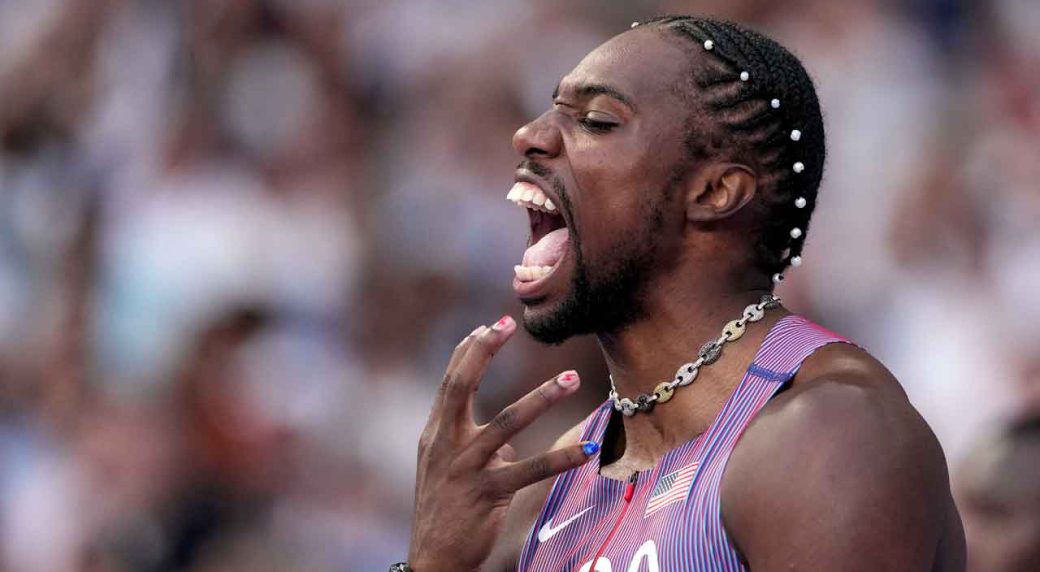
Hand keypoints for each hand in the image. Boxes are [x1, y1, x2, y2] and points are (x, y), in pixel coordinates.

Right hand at [407, 315, 596, 570]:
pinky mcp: (487, 494)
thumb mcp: (448, 469)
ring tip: (572, 377)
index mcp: (435, 434)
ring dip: (541, 397)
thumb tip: (509, 442)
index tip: (491, 324)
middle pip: (460, 386)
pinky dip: (561, 459)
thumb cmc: (444, 510)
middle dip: (483, 351)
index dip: (469, 350)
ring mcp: (465, 468)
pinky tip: (586, 449)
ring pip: (505, 424)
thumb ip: (473, 446)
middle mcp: (445, 444)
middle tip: (509, 324)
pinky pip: (530, 471)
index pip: (450, 380)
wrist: (433, 559)